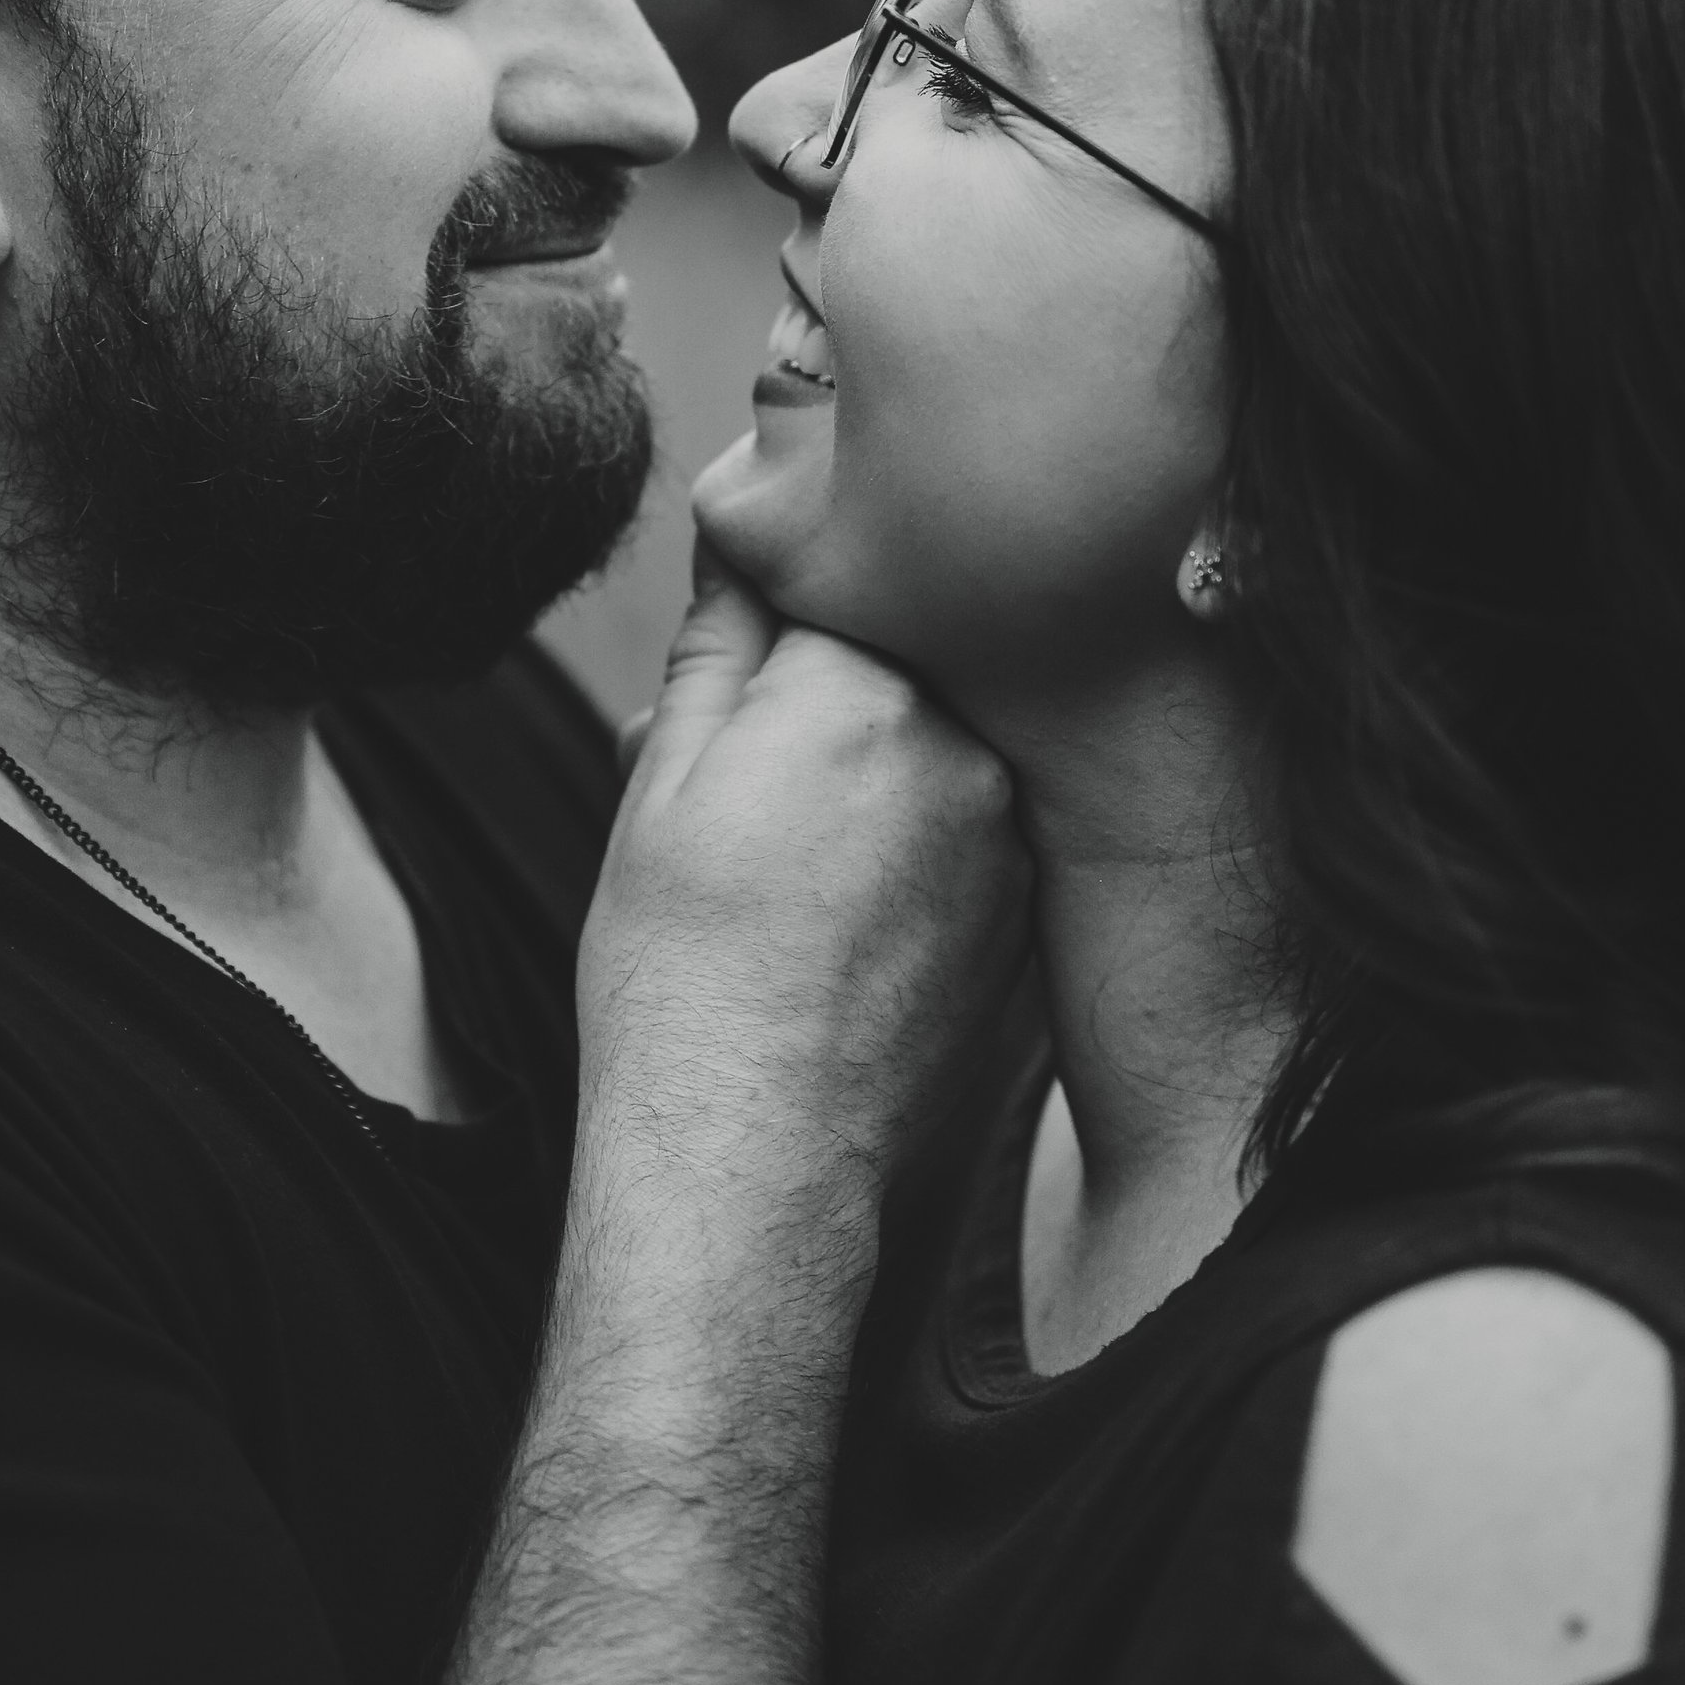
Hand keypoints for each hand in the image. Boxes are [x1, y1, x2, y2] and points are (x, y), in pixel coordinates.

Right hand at [578, 554, 1028, 1259]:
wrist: (751, 1152)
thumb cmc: (679, 970)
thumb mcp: (660, 784)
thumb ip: (719, 642)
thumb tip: (740, 533)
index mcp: (857, 687)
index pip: (830, 584)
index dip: (770, 629)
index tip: (734, 683)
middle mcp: (958, 743)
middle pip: (891, 666)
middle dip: (822, 700)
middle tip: (748, 794)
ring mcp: (1005, 833)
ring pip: (932, 750)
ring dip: (874, 773)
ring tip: (788, 871)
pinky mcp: (1024, 910)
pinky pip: (967, 833)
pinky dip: (914, 850)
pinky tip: (843, 921)